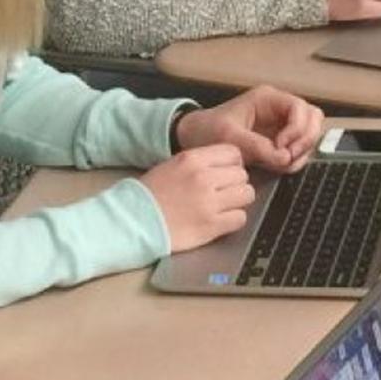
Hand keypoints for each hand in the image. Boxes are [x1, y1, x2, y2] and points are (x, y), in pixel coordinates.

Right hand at [140, 144, 256, 250]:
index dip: (233, 164)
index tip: (227, 173)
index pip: (233, 153)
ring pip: (247, 195)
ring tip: (224, 206)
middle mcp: (203, 178)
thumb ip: (199, 163)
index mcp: (192, 160)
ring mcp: (209, 203)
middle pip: (242, 175)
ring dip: (238, 201)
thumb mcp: (171, 166)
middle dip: (235, 184)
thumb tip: (225, 166)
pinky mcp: (211, 226)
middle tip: (224, 193)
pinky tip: (221, 220)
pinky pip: (240, 218)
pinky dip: (234, 220)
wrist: (133, 221)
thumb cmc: (150, 195)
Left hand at [174, 85, 323, 171]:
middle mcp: (279, 109)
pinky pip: (300, 148)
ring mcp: (282, 125)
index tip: (282, 147)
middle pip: (313, 119)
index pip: (299, 108)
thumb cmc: (208, 130)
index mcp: (268, 99)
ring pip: (310, 134)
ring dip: (302, 151)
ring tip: (283, 164)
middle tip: (287, 157)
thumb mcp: (229, 137)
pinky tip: (281, 166)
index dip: (297, 128)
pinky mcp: (280, 141)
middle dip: (304, 140)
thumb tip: (283, 157)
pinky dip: (296, 159)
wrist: (195, 139)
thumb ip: (256, 146)